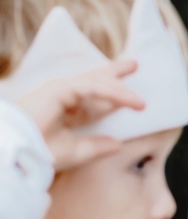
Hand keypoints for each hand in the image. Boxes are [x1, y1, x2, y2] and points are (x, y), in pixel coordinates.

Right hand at [18, 60, 144, 170]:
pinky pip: (93, 87)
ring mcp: (61, 91)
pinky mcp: (60, 89)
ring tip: (135, 67)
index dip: (116, 100)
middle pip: (96, 83)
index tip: (138, 102)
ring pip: (96, 83)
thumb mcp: (76, 152)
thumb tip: (119, 145)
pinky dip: (113, 91)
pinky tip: (131, 98)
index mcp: (68, 114)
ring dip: (118, 80)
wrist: (19, 154)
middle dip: (114, 73)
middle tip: (134, 64)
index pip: (96, 102)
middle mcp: (65, 99)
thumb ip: (97, 147)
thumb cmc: (40, 154)